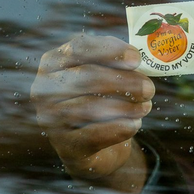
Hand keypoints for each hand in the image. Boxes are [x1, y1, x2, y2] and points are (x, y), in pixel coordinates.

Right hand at [31, 33, 154, 192]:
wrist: (92, 145)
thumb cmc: (99, 99)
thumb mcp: (103, 75)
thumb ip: (117, 63)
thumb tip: (138, 57)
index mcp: (53, 62)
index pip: (79, 48)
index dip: (110, 51)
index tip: (137, 59)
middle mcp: (44, 88)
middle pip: (86, 78)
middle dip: (123, 81)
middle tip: (149, 88)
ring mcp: (50, 118)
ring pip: (88, 107)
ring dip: (124, 106)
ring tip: (146, 106)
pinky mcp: (65, 145)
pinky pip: (93, 135)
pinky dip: (118, 129)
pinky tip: (134, 125)